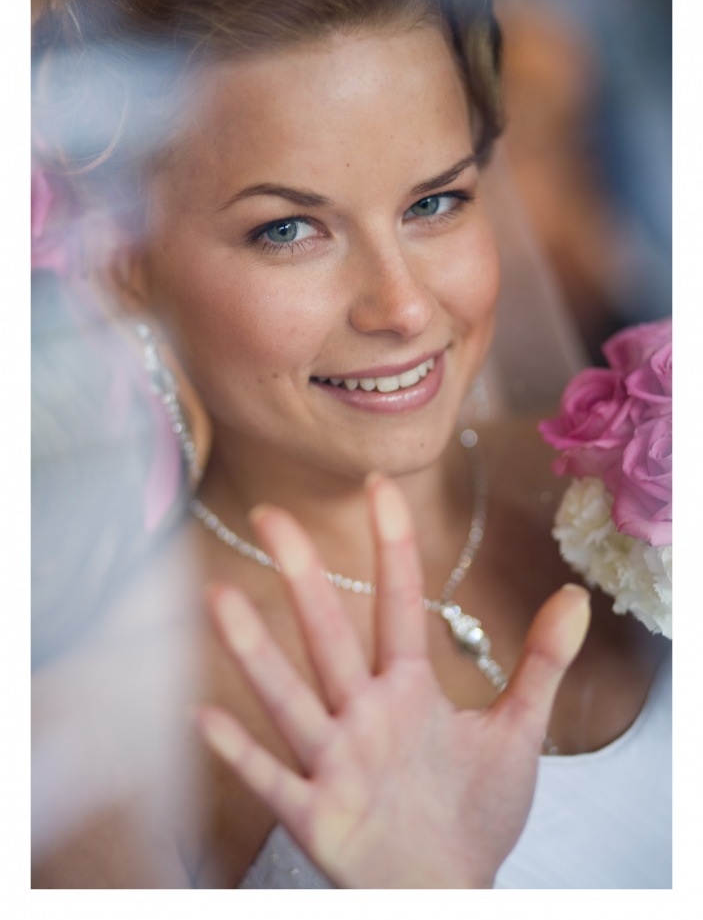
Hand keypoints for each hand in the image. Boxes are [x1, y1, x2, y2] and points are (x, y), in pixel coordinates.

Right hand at [198, 474, 589, 887]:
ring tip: (221, 599)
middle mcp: (363, 713)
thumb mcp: (516, 733)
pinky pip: (274, 779)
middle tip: (272, 517)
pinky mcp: (317, 813)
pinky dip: (241, 753)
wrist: (446, 893)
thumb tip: (577, 597)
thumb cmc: (472, 813)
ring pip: (292, 699)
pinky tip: (204, 717)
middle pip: (330, 636)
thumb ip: (541, 664)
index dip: (391, 545)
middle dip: (303, 577)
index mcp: (408, 688)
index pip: (398, 602)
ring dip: (257, 653)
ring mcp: (336, 760)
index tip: (378, 486)